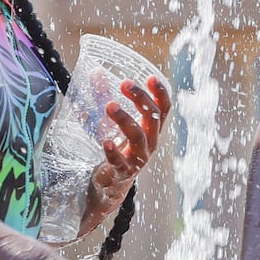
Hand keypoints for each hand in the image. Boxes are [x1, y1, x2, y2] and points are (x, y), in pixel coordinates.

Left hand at [81, 75, 172, 231]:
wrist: (110, 186)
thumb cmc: (117, 150)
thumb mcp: (112, 122)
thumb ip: (105, 97)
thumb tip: (96, 73)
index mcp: (152, 130)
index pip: (164, 109)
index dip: (160, 93)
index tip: (151, 77)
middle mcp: (150, 143)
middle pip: (153, 118)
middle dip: (141, 99)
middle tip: (125, 83)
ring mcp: (138, 158)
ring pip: (138, 136)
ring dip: (125, 119)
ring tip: (109, 106)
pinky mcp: (123, 172)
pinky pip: (121, 161)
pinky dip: (114, 151)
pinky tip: (106, 141)